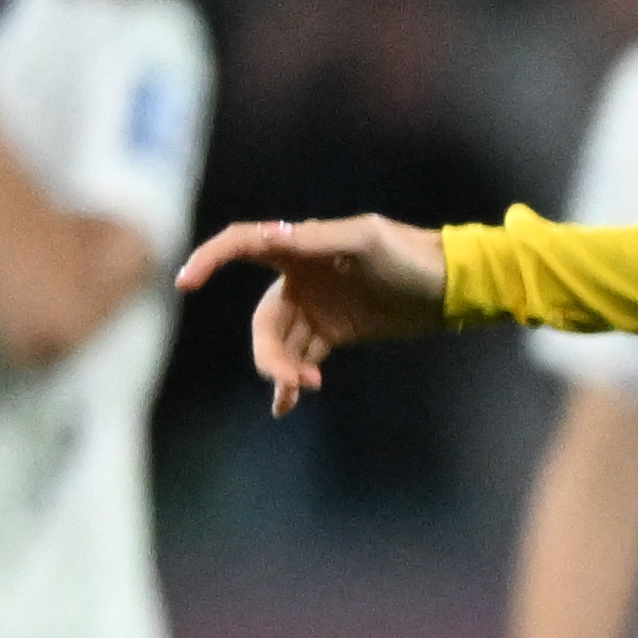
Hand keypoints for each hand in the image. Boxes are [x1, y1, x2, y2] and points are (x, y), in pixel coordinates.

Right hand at [178, 215, 454, 408]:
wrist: (449, 286)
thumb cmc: (408, 255)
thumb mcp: (365, 241)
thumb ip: (317, 240)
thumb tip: (272, 235)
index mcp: (298, 246)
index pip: (241, 245)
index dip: (210, 259)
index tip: (187, 283)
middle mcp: (298, 276)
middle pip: (264, 318)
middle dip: (269, 351)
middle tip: (292, 380)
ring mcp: (314, 306)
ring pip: (280, 342)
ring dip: (283, 368)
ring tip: (300, 390)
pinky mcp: (333, 331)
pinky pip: (301, 356)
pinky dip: (293, 377)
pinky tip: (287, 402)